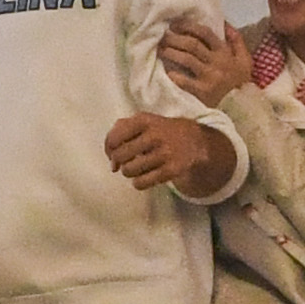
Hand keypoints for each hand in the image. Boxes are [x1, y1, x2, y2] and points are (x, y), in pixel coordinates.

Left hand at [104, 113, 224, 194]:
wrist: (195, 141)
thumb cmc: (160, 132)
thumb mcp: (142, 121)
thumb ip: (119, 132)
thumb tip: (112, 163)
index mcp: (144, 120)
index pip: (113, 138)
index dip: (109, 149)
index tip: (113, 152)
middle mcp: (155, 135)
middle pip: (119, 156)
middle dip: (120, 161)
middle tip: (128, 160)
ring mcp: (165, 153)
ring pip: (128, 171)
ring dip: (129, 172)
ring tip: (138, 166)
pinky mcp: (172, 170)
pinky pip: (141, 183)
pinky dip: (139, 183)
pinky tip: (145, 176)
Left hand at [156, 16, 256, 102]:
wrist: (241, 107)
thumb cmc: (238, 82)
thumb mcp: (244, 60)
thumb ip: (236, 40)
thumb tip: (225, 23)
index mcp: (224, 52)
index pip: (205, 33)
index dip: (188, 26)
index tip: (175, 24)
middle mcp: (216, 62)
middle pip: (192, 44)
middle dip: (175, 38)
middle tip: (163, 36)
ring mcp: (209, 77)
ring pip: (186, 59)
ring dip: (171, 52)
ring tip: (161, 49)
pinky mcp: (202, 92)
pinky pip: (184, 81)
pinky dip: (174, 75)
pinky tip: (167, 71)